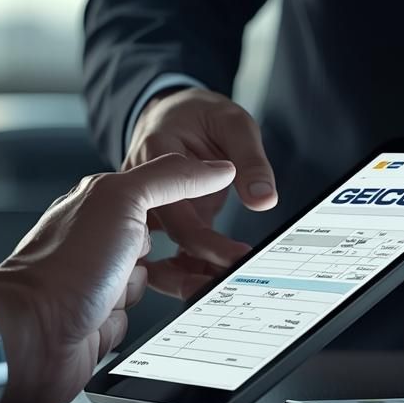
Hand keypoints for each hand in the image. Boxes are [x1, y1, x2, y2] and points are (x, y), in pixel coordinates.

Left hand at [0, 154, 235, 402]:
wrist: (33, 337)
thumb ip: (169, 179)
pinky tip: (155, 316)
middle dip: (197, 250)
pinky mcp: (101, 320)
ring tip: (203, 288)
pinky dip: (153, 318)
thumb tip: (214, 167)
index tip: (231, 199)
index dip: (196, 196)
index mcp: (101, 204)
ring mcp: (99, 282)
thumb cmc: (66, 268)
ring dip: (180, 286)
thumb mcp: (122, 201)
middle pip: (164, 239)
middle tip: (231, 257)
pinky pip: (142, 316)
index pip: (161, 190)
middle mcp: (98, 241)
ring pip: (157, 281)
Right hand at [128, 88, 276, 297]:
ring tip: (220, 292)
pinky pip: (165, 246)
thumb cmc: (200, 113)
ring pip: (159, 249)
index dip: (208, 243)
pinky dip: (185, 265)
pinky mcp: (153, 217)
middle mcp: (139, 184)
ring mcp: (141, 203)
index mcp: (154, 155)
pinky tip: (207, 282)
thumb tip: (264, 199)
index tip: (238, 259)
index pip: (179, 213)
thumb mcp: (233, 123)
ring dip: (187, 274)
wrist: (171, 110)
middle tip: (230, 288)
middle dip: (197, 270)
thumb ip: (249, 161)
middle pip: (166, 238)